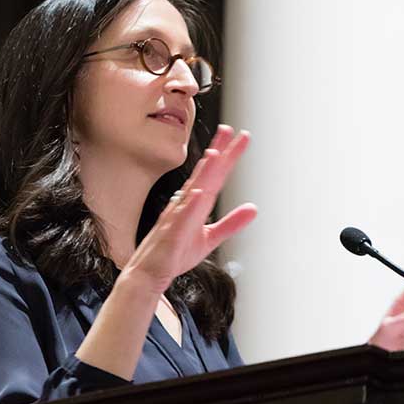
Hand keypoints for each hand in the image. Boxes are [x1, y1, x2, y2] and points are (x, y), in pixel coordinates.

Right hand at [124, 125, 259, 291]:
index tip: (239, 137)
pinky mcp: (172, 234)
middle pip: (205, 175)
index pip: (214, 175)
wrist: (150, 272)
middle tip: (230, 130)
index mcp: (195, 203)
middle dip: (218, 153)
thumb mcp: (210, 238)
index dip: (227, 156)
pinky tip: (200, 193)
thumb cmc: (175, 253)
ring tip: (216, 154)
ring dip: (203, 173)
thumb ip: (231, 223)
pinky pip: (182, 218)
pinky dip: (191, 205)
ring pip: (192, 190)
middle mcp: (185, 204)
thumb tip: (253, 208)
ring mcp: (177, 217)